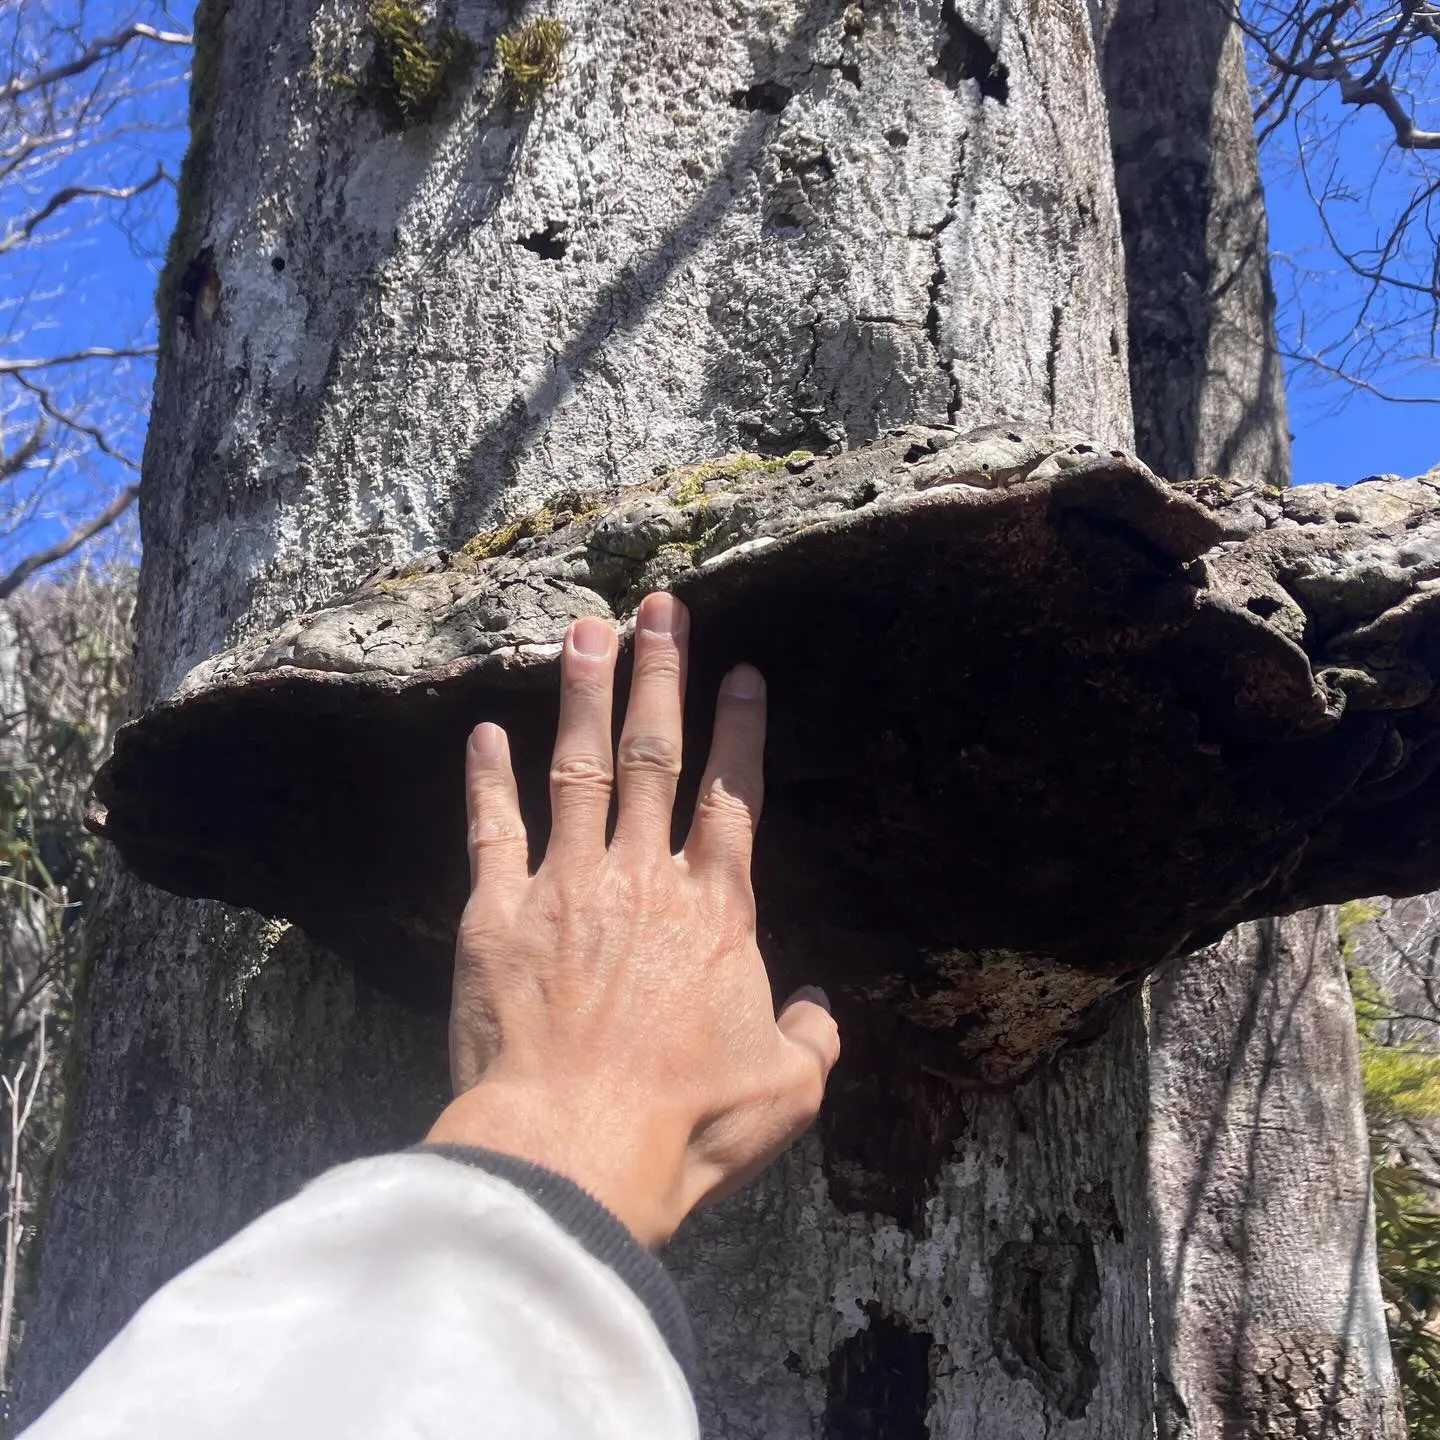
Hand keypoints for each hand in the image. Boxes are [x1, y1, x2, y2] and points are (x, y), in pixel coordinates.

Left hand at [425, 592, 840, 1246]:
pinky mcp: (497, 917)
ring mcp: (566, 889)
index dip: (741, 730)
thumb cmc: (687, 1125)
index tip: (743, 671)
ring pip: (578, 769)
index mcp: (716, 912)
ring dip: (582, 695)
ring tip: (584, 628)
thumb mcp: (788, 1090)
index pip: (735, 797)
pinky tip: (482, 731)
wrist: (574, 1151)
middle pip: (655, 755)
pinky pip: (492, 830)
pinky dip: (486, 780)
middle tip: (661, 608)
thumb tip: (819, 1003)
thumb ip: (813, 1035)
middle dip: (662, 675)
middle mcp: (643, 879)